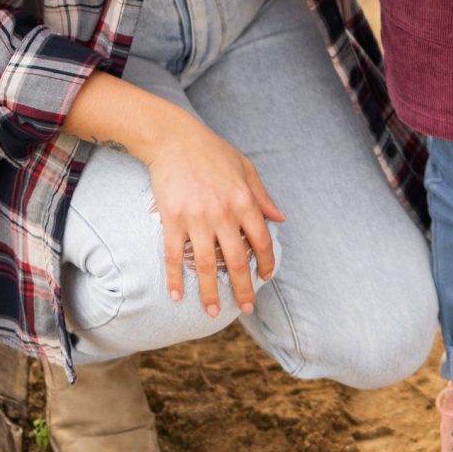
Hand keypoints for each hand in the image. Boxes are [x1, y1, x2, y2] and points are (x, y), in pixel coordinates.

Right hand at [133, 110, 284, 316]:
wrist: (174, 139)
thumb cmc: (212, 152)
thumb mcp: (246, 168)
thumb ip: (262, 196)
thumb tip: (280, 219)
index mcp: (244, 201)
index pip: (261, 242)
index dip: (265, 264)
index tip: (265, 278)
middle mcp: (223, 213)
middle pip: (236, 261)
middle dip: (243, 289)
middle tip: (246, 308)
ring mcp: (196, 218)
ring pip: (205, 265)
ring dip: (209, 292)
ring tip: (214, 312)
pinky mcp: (172, 219)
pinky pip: (173, 256)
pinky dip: (175, 278)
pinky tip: (177, 296)